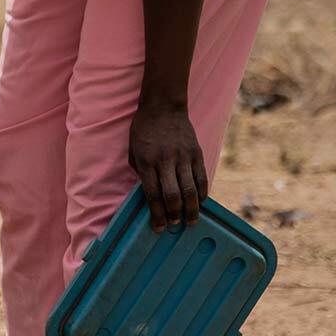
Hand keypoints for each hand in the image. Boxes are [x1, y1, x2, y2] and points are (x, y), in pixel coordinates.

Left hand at [128, 101, 206, 230]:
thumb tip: (150, 195)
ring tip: (191, 221)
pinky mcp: (196, 153)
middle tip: (174, 224)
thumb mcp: (133, 151)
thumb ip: (141, 173)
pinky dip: (203, 192)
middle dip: (174, 215)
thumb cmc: (143, 130)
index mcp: (147, 162)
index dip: (157, 215)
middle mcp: (165, 161)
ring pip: (190, 189)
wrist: (163, 106)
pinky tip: (201, 202)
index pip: (153, 195)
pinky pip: (201, 177)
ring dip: (191, 209)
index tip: (158, 228)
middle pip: (173, 196)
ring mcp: (183, 157)